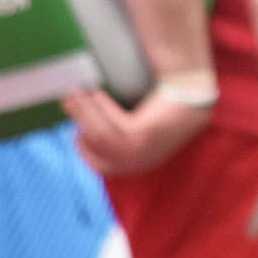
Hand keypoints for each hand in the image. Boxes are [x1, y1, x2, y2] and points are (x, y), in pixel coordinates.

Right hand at [62, 88, 209, 175]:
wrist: (190, 91)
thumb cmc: (160, 106)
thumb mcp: (134, 126)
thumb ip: (112, 131)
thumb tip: (80, 126)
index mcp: (138, 165)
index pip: (101, 166)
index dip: (84, 150)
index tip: (75, 132)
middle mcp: (140, 163)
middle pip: (96, 148)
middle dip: (79, 122)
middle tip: (68, 99)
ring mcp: (143, 151)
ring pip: (99, 135)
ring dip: (84, 111)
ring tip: (77, 91)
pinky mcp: (145, 136)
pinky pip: (111, 125)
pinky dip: (99, 108)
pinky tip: (95, 92)